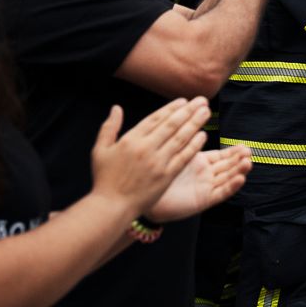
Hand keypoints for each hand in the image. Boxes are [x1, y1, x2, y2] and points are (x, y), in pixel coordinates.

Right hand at [90, 98, 210, 215]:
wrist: (111, 206)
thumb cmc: (104, 179)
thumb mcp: (100, 150)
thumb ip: (109, 127)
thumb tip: (116, 108)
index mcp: (130, 140)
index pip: (155, 118)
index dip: (171, 108)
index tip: (183, 101)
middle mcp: (146, 148)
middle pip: (171, 125)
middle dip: (188, 111)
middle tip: (201, 100)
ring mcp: (158, 162)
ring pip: (180, 138)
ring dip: (195, 124)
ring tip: (206, 113)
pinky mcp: (166, 176)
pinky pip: (183, 157)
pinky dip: (194, 145)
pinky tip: (203, 136)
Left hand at [150, 144, 253, 221]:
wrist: (143, 195)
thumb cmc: (154, 173)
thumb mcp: (175, 153)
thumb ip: (187, 141)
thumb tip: (195, 123)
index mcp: (199, 163)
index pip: (222, 156)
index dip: (233, 151)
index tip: (244, 146)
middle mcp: (205, 175)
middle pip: (228, 166)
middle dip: (239, 159)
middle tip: (249, 152)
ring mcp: (206, 187)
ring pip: (227, 178)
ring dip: (239, 171)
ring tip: (248, 163)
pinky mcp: (203, 200)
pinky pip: (220, 193)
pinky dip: (231, 186)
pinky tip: (240, 179)